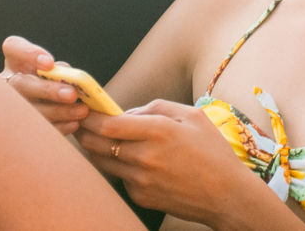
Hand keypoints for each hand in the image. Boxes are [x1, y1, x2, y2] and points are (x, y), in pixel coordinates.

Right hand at [0, 35, 89, 135]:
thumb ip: (60, 69)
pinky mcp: (19, 126)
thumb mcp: (54, 70)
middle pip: (20, 84)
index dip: (29, 54)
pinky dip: (57, 127)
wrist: (41, 106)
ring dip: (58, 111)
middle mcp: (7, 82)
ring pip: (29, 109)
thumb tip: (69, 78)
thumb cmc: (51, 82)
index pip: (13, 47)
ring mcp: (9, 105)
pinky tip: (74, 123)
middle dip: (47, 90)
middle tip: (72, 94)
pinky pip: (36, 128)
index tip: (50, 62)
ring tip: (81, 110)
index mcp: (15, 61)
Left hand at [76, 99, 265, 225]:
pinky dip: (117, 167)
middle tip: (78, 122)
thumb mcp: (193, 116)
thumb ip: (158, 107)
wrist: (226, 195)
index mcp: (159, 132)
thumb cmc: (213, 152)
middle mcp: (146, 157)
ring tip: (91, 138)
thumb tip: (129, 113)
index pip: (109, 124)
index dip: (90, 116)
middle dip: (84, 131)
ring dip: (94, 149)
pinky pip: (120, 177)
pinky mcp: (141, 197)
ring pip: (104, 161)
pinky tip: (124, 159)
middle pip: (98, 143)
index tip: (83, 109)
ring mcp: (141, 180)